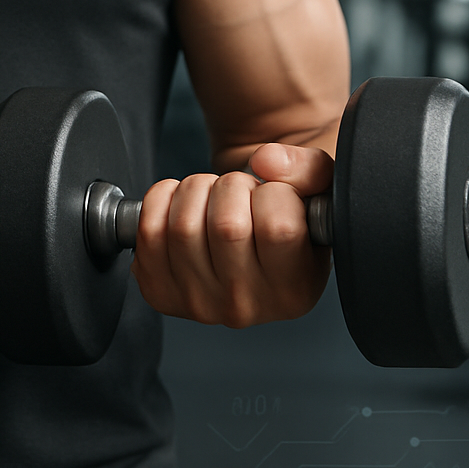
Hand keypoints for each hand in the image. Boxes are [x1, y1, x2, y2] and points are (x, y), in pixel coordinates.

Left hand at [131, 142, 332, 327]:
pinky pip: (149, 232)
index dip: (275, 192)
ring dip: (196, 190)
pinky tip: (182, 202)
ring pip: (184, 226)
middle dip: (232, 186)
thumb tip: (265, 161)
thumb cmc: (287, 218)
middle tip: (240, 192)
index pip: (279, 227)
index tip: (275, 195)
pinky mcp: (161, 291)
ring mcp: (199, 303)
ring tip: (213, 196)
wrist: (243, 243)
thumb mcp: (319, 194)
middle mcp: (247, 307)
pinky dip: (161, 199)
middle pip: (226, 226)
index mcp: (295, 291)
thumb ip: (310, 169)